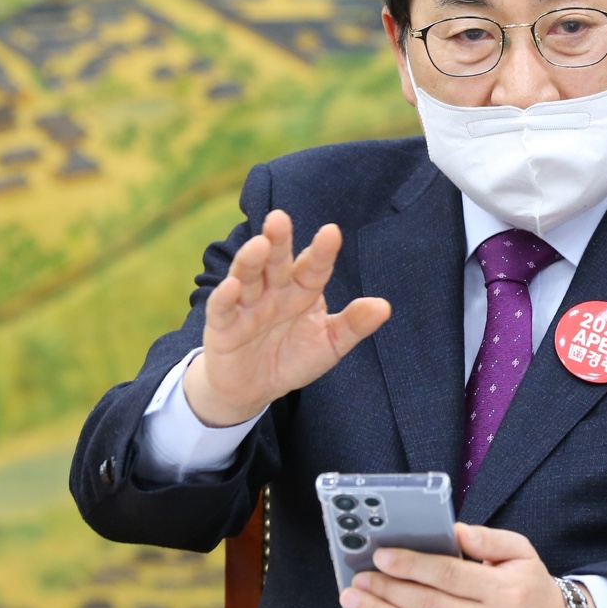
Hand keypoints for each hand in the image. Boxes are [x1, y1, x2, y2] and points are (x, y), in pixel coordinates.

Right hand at [183, 209, 390, 425]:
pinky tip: (232, 286)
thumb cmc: (293, 358)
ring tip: (258, 245)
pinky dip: (225, 297)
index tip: (331, 232)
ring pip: (248, 277)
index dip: (322, 251)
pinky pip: (222, 309)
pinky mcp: (222, 326)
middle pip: (276, 261)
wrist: (253, 389)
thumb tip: (384, 306)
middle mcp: (274, 290)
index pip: (314, 267)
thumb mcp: (329, 344)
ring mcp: (246, 305)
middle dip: (278, 241)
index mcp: (302, 289)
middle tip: (279, 218)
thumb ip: (353, 325)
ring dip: (251, 261)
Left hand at [339, 523, 571, 607]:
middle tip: (359, 578)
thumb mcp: (521, 553)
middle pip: (427, 607)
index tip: (382, 557)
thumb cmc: (531, 589)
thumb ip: (487, 539)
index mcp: (503, 592)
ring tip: (353, 601)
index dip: (412, 566)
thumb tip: (453, 530)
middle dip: (387, 591)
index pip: (448, 576)